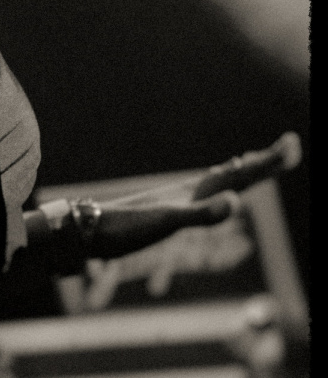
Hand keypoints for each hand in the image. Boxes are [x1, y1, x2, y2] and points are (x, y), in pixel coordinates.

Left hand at [37, 133, 300, 263]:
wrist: (85, 234)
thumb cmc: (123, 230)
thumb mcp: (165, 223)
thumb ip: (200, 214)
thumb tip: (234, 202)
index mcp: (195, 192)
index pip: (240, 175)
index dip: (267, 162)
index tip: (292, 143)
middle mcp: (189, 193)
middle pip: (234, 175)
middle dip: (263, 164)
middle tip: (290, 147)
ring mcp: (177, 203)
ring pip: (219, 183)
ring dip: (244, 173)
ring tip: (260, 163)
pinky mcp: (165, 215)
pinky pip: (203, 200)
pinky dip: (220, 193)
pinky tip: (218, 196)